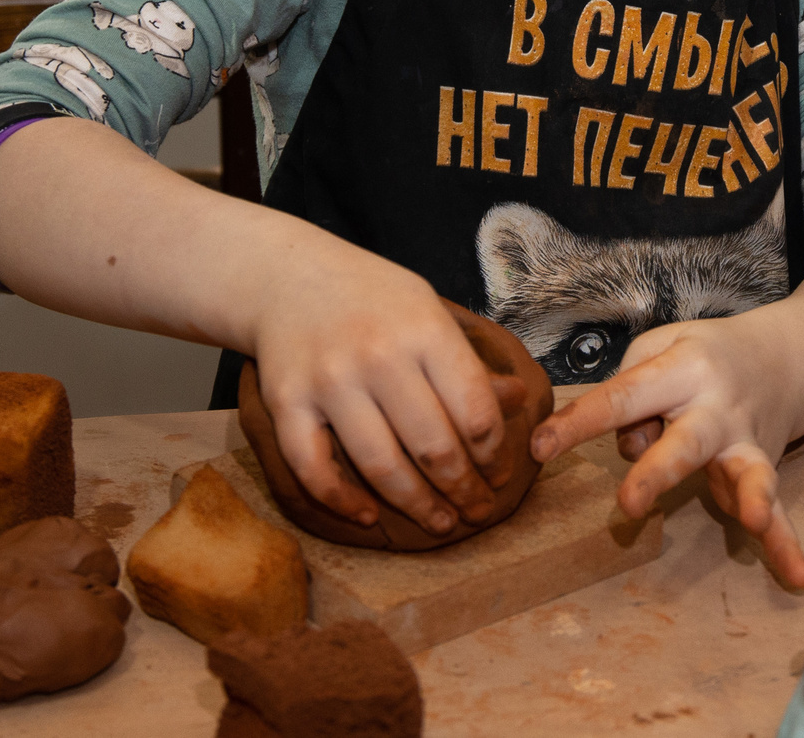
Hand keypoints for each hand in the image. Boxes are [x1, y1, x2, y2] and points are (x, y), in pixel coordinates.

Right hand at [246, 246, 513, 537]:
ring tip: (440, 524)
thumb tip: (517, 402)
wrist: (289, 278)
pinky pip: (313, 469)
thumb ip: (465, 362)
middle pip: (432, 446)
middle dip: (463, 490)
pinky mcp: (286, 403)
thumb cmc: (372, 298)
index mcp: (424, 330)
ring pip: (380, 465)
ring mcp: (329, 381)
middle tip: (477, 511)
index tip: (500, 476)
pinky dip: (341, 501)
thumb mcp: (429, 311)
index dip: (493, 454)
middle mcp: (378, 356)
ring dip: (416, 505)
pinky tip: (368, 517)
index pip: (474, 409)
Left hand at [528, 316, 803, 591]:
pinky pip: (779, 512)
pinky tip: (799, 576)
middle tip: (629, 503)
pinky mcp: (764, 470)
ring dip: (751, 498)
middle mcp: (718, 407)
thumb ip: (633, 390)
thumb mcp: (660, 345)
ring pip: (747, 472)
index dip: (580, 422)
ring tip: (751, 519)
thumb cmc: (701, 354)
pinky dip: (787, 543)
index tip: (539, 447)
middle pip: (686, 441)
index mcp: (685, 368)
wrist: (783, 356)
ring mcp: (746, 442)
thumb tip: (631, 449)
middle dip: (658, 472)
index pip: (624, 397)